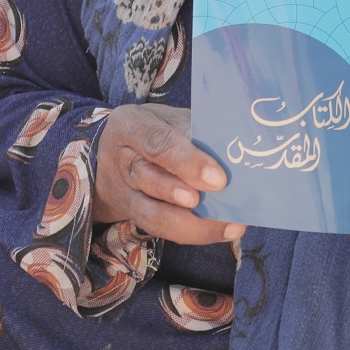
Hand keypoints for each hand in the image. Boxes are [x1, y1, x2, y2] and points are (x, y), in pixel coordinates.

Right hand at [93, 104, 244, 246]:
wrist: (120, 150)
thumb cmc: (156, 128)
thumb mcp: (171, 118)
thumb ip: (193, 131)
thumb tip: (230, 152)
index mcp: (130, 125)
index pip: (156, 141)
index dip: (186, 161)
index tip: (217, 178)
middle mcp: (120, 159)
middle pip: (147, 177)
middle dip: (183, 192)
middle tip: (217, 197)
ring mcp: (123, 191)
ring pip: (150, 212)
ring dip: (189, 223)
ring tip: (225, 225)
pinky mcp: (132, 214)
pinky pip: (159, 228)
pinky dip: (190, 232)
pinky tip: (217, 231)